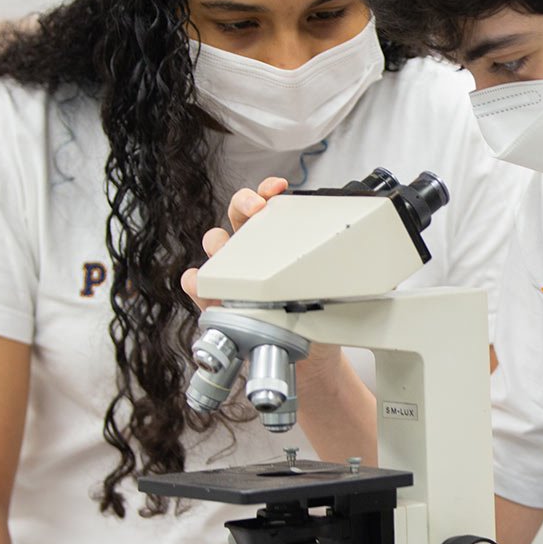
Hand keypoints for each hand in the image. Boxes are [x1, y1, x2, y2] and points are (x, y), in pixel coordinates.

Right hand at [180, 175, 343, 379]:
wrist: (309, 355)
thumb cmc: (316, 315)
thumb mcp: (327, 289)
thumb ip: (328, 272)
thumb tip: (346, 259)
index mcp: (275, 240)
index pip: (267, 204)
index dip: (267, 191)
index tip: (278, 188)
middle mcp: (251, 250)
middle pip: (238, 214)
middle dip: (245, 203)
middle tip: (258, 208)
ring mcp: (231, 272)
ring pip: (215, 244)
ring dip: (218, 241)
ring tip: (230, 247)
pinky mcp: (217, 300)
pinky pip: (196, 284)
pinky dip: (196, 280)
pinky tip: (203, 281)